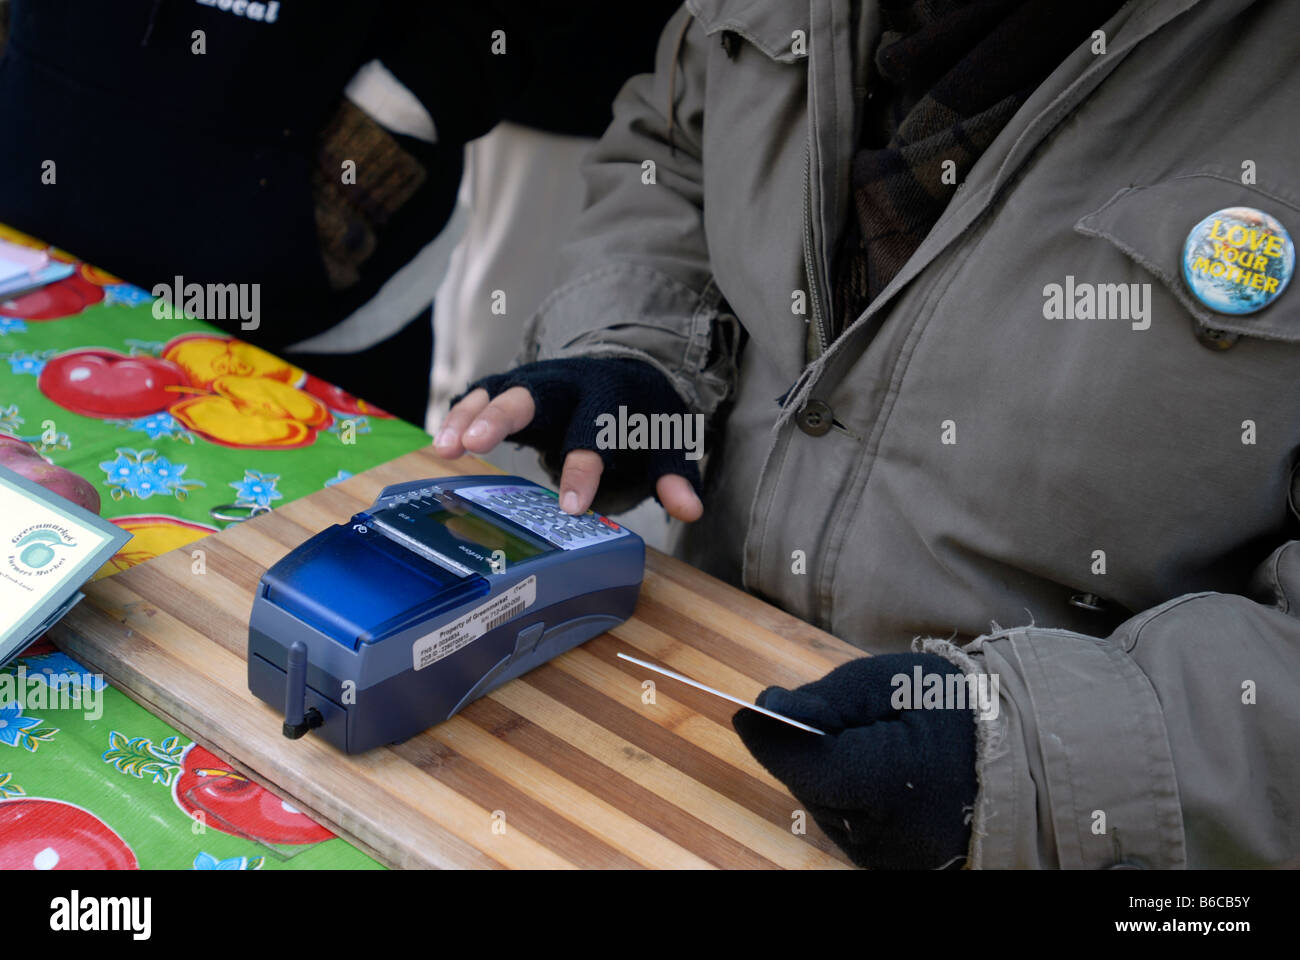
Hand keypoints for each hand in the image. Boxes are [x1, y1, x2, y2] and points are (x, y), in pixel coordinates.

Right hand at [434, 358, 703, 520]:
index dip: (584, 468)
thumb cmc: (641, 419)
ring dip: (470, 415)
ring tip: (445, 446)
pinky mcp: (512, 386)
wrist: (626, 374)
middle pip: (533, 394)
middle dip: (503, 414)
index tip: (572, 508)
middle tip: (477, 442)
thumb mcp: (666, 442)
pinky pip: (480, 393)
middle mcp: (568, 383)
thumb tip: (689, 510)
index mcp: (610, 398)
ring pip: (499, 390)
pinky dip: (459, 412)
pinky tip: (441, 440)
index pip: (595, 430)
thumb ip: (675, 475)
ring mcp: (535, 381)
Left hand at [733, 653, 978, 869]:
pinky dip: (847, 795)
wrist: (1020, 752)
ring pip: (822, 806)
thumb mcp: (886, 683)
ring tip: (868, 741)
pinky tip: (875, 769)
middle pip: (809, 786)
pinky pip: (846, 824)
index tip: (746, 709)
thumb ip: (822, 699)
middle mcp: (886, 835)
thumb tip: (765, 709)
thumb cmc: (954, 707)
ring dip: (825, 773)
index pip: (806, 766)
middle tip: (833, 715)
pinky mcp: (890, 866)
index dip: (771, 737)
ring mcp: (889, 858)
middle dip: (806, 749)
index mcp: (891, 784)